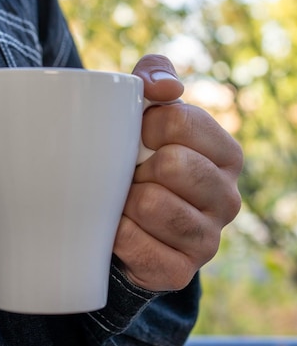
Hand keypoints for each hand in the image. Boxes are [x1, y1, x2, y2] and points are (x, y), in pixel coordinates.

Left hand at [113, 54, 242, 291]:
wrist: (125, 218)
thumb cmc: (138, 154)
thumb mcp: (144, 105)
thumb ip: (155, 74)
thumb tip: (167, 88)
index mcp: (226, 153)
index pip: (180, 121)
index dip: (145, 125)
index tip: (137, 135)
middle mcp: (228, 198)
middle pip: (172, 164)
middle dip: (139, 166)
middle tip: (132, 174)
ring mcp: (209, 239)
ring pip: (152, 205)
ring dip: (125, 200)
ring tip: (127, 200)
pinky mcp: (181, 271)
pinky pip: (136, 245)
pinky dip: (117, 233)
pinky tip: (120, 229)